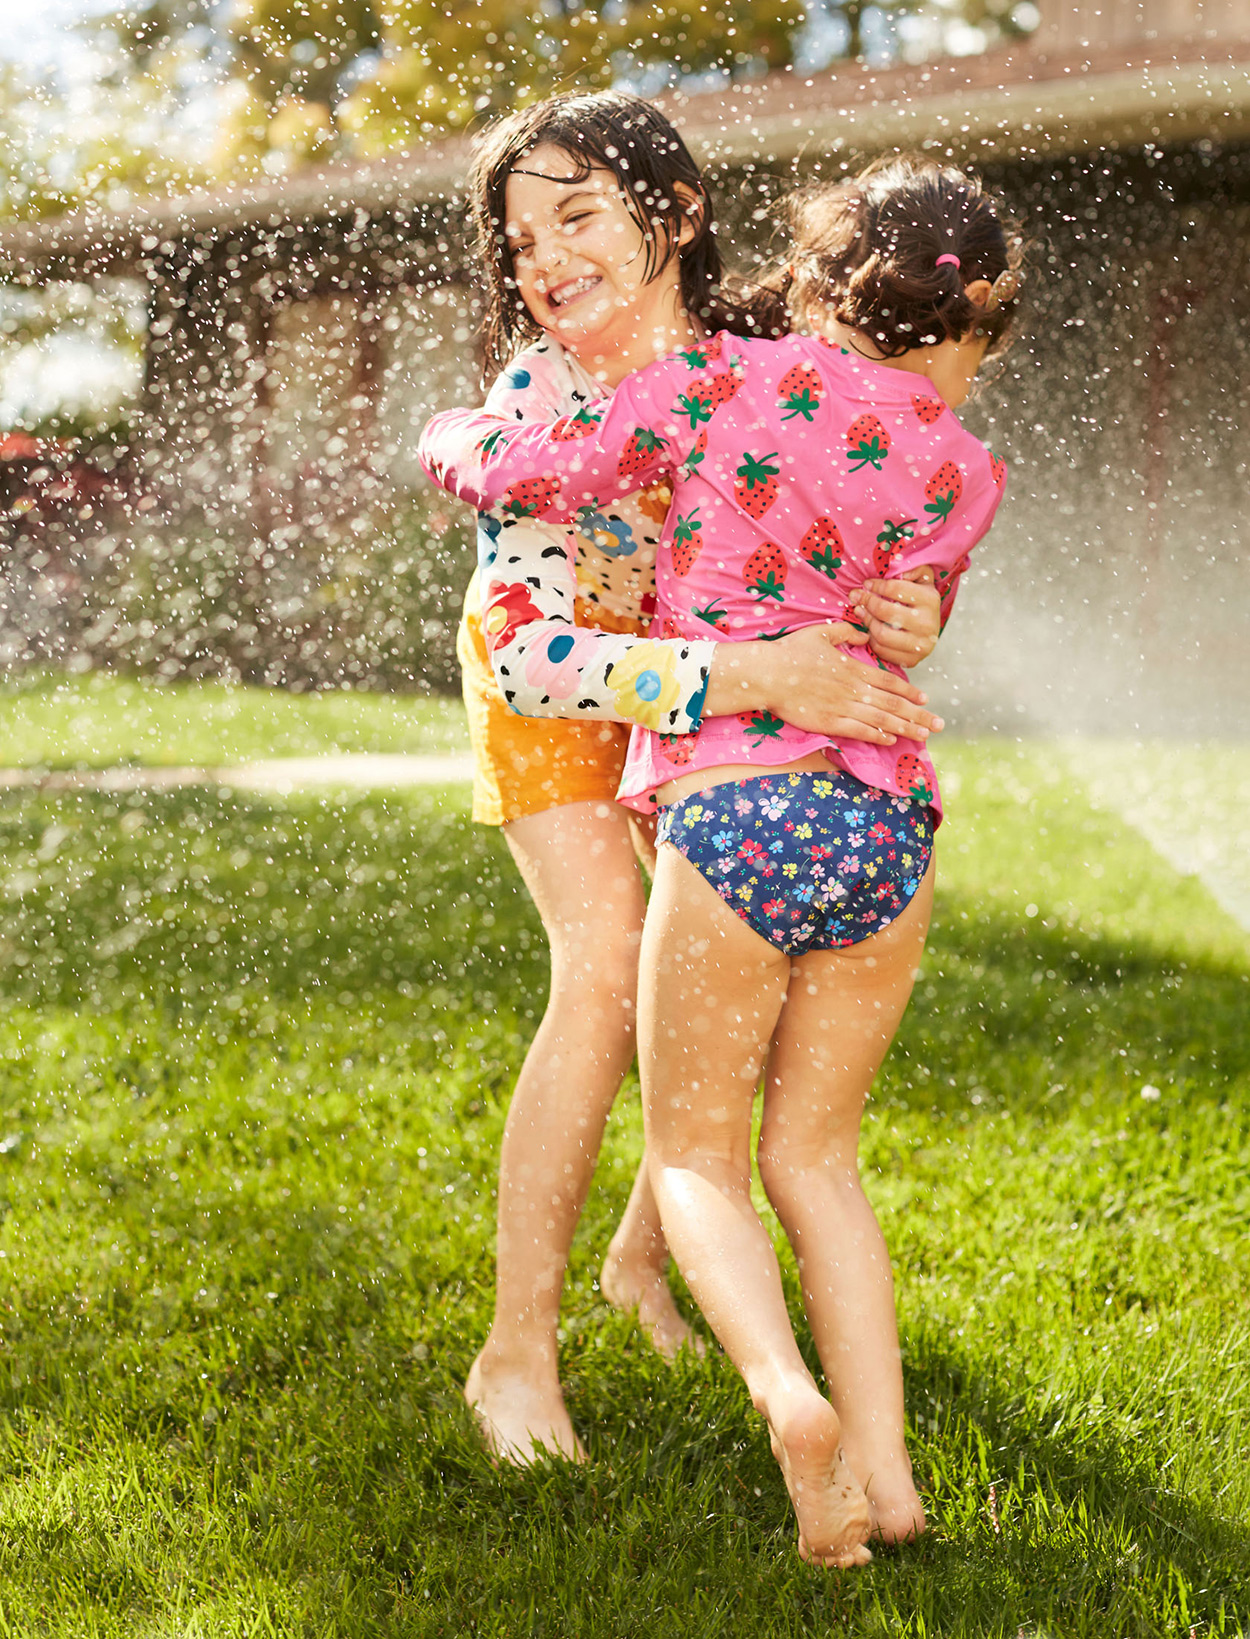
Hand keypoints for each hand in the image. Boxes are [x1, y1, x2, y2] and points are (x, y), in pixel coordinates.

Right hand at [706, 622, 943, 745]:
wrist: (769, 674)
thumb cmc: (791, 652)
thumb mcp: (821, 633)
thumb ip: (847, 631)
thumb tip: (864, 632)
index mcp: (853, 668)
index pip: (889, 682)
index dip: (910, 692)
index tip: (926, 699)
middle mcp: (854, 689)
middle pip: (893, 704)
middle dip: (919, 715)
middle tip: (939, 724)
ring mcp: (843, 707)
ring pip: (882, 719)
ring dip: (906, 728)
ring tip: (924, 735)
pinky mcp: (830, 722)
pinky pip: (860, 730)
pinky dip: (878, 734)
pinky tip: (892, 739)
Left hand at [849, 566, 940, 668]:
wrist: (930, 631)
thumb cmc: (920, 601)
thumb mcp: (922, 580)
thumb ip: (914, 569)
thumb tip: (898, 569)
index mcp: (931, 600)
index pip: (896, 589)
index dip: (877, 585)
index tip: (867, 584)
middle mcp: (928, 624)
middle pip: (885, 611)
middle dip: (867, 602)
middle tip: (856, 596)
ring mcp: (921, 645)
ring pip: (881, 633)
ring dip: (867, 621)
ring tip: (861, 611)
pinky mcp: (911, 660)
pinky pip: (881, 650)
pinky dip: (871, 638)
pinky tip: (869, 628)